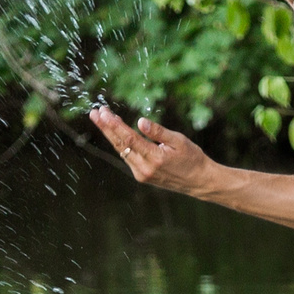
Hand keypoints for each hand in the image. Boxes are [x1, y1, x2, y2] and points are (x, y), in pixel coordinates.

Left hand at [91, 106, 215, 194]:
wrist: (199, 181)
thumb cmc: (192, 157)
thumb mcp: (179, 141)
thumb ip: (158, 131)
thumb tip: (140, 121)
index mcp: (155, 158)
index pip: (129, 139)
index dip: (115, 125)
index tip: (104, 113)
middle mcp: (145, 168)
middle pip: (120, 145)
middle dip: (106, 128)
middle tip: (94, 112)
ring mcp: (141, 174)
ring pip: (121, 151)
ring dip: (111, 134)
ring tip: (101, 118)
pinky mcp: (141, 176)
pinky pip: (127, 156)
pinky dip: (120, 143)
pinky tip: (115, 131)